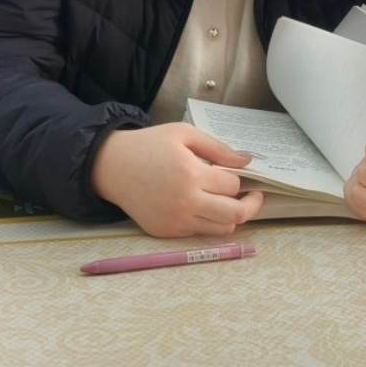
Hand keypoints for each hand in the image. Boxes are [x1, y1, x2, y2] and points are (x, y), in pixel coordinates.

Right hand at [92, 123, 264, 237]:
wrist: (111, 167)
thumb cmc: (149, 145)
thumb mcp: (184, 133)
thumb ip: (218, 148)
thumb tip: (247, 160)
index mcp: (190, 174)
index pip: (232, 184)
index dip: (239, 177)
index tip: (239, 173)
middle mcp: (184, 202)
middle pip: (235, 215)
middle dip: (251, 205)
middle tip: (254, 196)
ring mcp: (174, 221)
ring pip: (221, 229)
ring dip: (230, 216)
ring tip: (229, 202)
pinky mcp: (165, 232)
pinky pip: (198, 232)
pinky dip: (207, 221)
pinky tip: (202, 205)